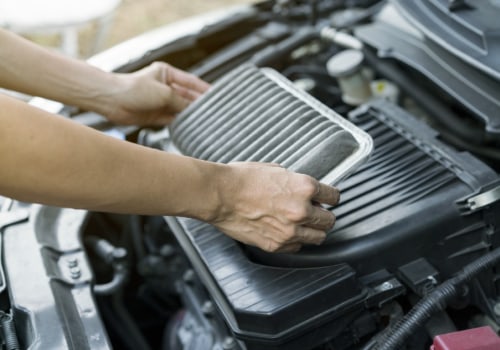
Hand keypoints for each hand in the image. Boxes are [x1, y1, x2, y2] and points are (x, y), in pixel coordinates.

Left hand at [104, 62, 209, 125]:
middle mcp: (165, 88)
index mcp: (167, 74)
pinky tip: (191, 127)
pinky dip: (181, 124)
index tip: (218, 95)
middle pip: (188, 97)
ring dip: (191, 115)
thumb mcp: (163, 93)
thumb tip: (195, 109)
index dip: (205, 89)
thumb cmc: (133, 88)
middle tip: (215, 112)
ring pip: (181, 109)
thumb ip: (181, 102)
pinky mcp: (155, 116)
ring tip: (206, 121)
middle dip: (199, 104)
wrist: (111, 100)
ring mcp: (161, 102)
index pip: (191, 82)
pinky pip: (173, 120)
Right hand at [211, 163, 339, 252]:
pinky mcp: (276, 245)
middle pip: (329, 220)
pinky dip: (294, 241)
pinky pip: (296, 247)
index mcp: (304, 188)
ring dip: (313, 231)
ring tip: (303, 225)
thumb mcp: (274, 169)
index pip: (334, 197)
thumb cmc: (241, 179)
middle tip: (316, 213)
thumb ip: (293, 180)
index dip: (330, 197)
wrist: (220, 194)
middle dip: (324, 216)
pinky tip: (286, 232)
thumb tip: (300, 186)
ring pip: (317, 237)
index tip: (328, 199)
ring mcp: (290, 231)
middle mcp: (301, 211)